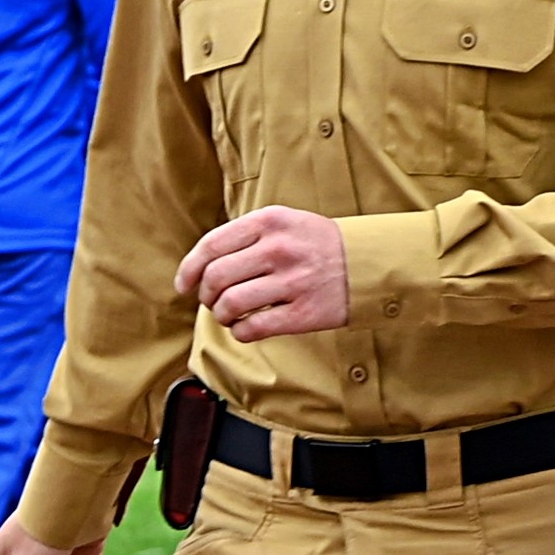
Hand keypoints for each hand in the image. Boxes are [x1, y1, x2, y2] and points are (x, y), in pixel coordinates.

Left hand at [176, 205, 347, 337]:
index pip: (210, 246)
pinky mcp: (304, 313)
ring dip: (221, 316)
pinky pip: (253, 329)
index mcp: (269, 222)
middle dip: (206, 296)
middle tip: (213, 301)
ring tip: (230, 316)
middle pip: (216, 278)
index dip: (189, 270)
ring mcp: (292, 282)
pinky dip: (241, 332)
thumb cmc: (318, 244)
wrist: (369, 264)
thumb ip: (245, 236)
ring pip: (230, 306)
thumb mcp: (284, 222)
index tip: (184, 285)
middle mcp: (279, 249)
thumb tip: (199, 268)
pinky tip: (247, 328)